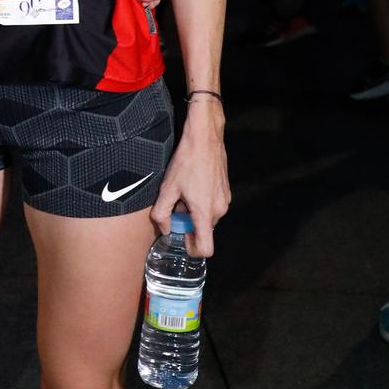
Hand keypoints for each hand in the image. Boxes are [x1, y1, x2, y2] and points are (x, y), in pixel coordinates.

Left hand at [151, 104, 229, 257]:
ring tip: (182, 194)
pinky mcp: (226, 191)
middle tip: (175, 207)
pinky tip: (191, 187)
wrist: (204, 139)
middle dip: (188, 224)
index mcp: (205, 212)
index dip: (193, 249)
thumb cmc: (187, 162)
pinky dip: (200, 203)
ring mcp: (225, 200)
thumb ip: (162, 214)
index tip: (181, 238)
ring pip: (207, 217)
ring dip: (193, 212)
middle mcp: (219, 209)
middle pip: (204, 231)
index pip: (206, 248)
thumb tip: (165, 228)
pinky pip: (212, 206)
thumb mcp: (167, 188)